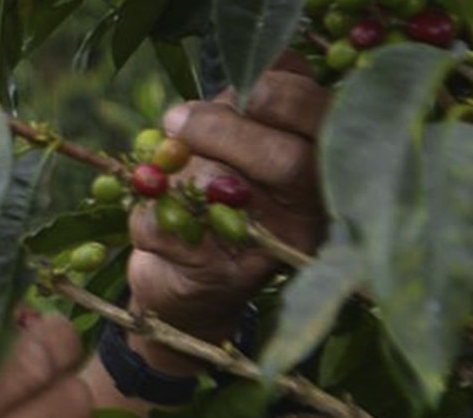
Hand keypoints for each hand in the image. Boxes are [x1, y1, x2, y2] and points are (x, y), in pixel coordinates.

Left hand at [127, 54, 329, 372]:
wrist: (187, 277)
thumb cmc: (219, 189)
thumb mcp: (241, 137)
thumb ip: (248, 106)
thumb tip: (241, 83)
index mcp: (326, 161)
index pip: (326, 117)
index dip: (282, 94)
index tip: (246, 88)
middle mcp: (312, 210)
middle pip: (286, 161)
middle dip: (222, 130)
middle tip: (176, 119)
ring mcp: (270, 250)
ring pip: (223, 193)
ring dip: (179, 171)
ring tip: (164, 175)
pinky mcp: (220, 278)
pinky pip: (172, 229)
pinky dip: (146, 211)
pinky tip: (150, 211)